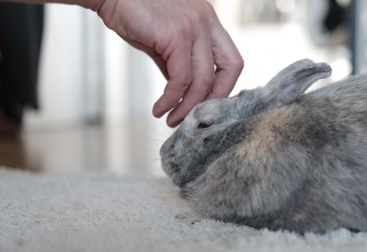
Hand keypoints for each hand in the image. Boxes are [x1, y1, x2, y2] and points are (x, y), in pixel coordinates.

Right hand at [95, 0, 243, 126]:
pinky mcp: (176, 35)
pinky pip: (180, 79)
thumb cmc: (134, 16)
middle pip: (231, 68)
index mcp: (209, 22)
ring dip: (187, 106)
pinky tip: (159, 107)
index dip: (224, 86)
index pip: (232, 60)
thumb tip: (184, 93)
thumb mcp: (165, 42)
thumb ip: (179, 64)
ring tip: (171, 119)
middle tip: (196, 117)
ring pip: (203, 79)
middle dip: (215, 98)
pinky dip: (170, 99)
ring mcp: (194, 27)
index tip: (205, 103)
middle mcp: (207, 22)